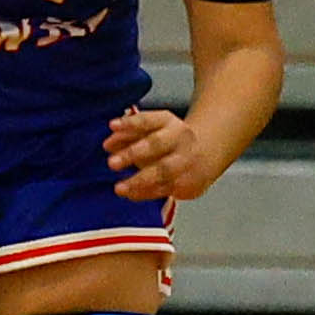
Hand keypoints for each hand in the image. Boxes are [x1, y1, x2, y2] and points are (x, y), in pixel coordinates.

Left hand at [104, 105, 230, 203]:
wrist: (205, 153)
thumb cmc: (165, 140)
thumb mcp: (148, 131)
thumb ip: (126, 135)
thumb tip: (109, 145)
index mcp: (167, 122)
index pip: (148, 120)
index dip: (130, 123)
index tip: (112, 126)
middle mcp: (180, 138)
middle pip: (156, 144)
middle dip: (133, 154)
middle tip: (111, 163)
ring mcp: (187, 160)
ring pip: (164, 171)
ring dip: (139, 181)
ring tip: (119, 188)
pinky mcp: (190, 180)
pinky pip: (167, 188)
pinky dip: (147, 192)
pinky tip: (131, 194)